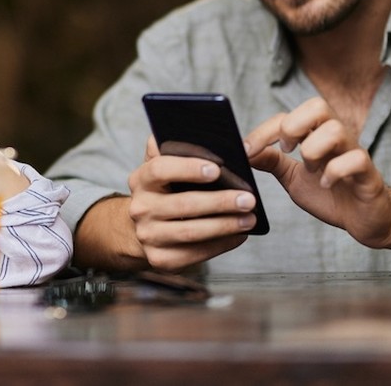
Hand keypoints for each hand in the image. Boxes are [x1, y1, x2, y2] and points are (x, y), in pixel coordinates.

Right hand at [126, 136, 256, 271]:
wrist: (145, 227)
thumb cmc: (165, 190)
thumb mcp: (161, 165)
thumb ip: (170, 147)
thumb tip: (191, 130)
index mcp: (141, 179)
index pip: (160, 169)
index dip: (188, 168)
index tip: (217, 169)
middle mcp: (140, 208)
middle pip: (183, 205)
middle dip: (220, 202)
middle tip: (248, 198)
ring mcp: (148, 237)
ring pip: (191, 232)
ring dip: (225, 225)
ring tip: (249, 218)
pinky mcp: (161, 260)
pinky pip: (196, 254)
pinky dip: (221, 244)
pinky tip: (239, 235)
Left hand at [245, 97, 390, 247]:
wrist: (364, 220)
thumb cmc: (331, 195)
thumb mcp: (293, 178)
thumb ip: (272, 162)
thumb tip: (245, 151)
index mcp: (316, 135)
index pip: (288, 116)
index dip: (265, 130)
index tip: (247, 150)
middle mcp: (336, 138)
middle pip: (318, 106)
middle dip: (293, 126)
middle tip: (287, 151)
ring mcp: (354, 153)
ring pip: (335, 130)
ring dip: (313, 151)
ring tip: (311, 171)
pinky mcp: (369, 175)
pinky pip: (356, 160)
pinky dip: (335, 171)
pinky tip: (326, 185)